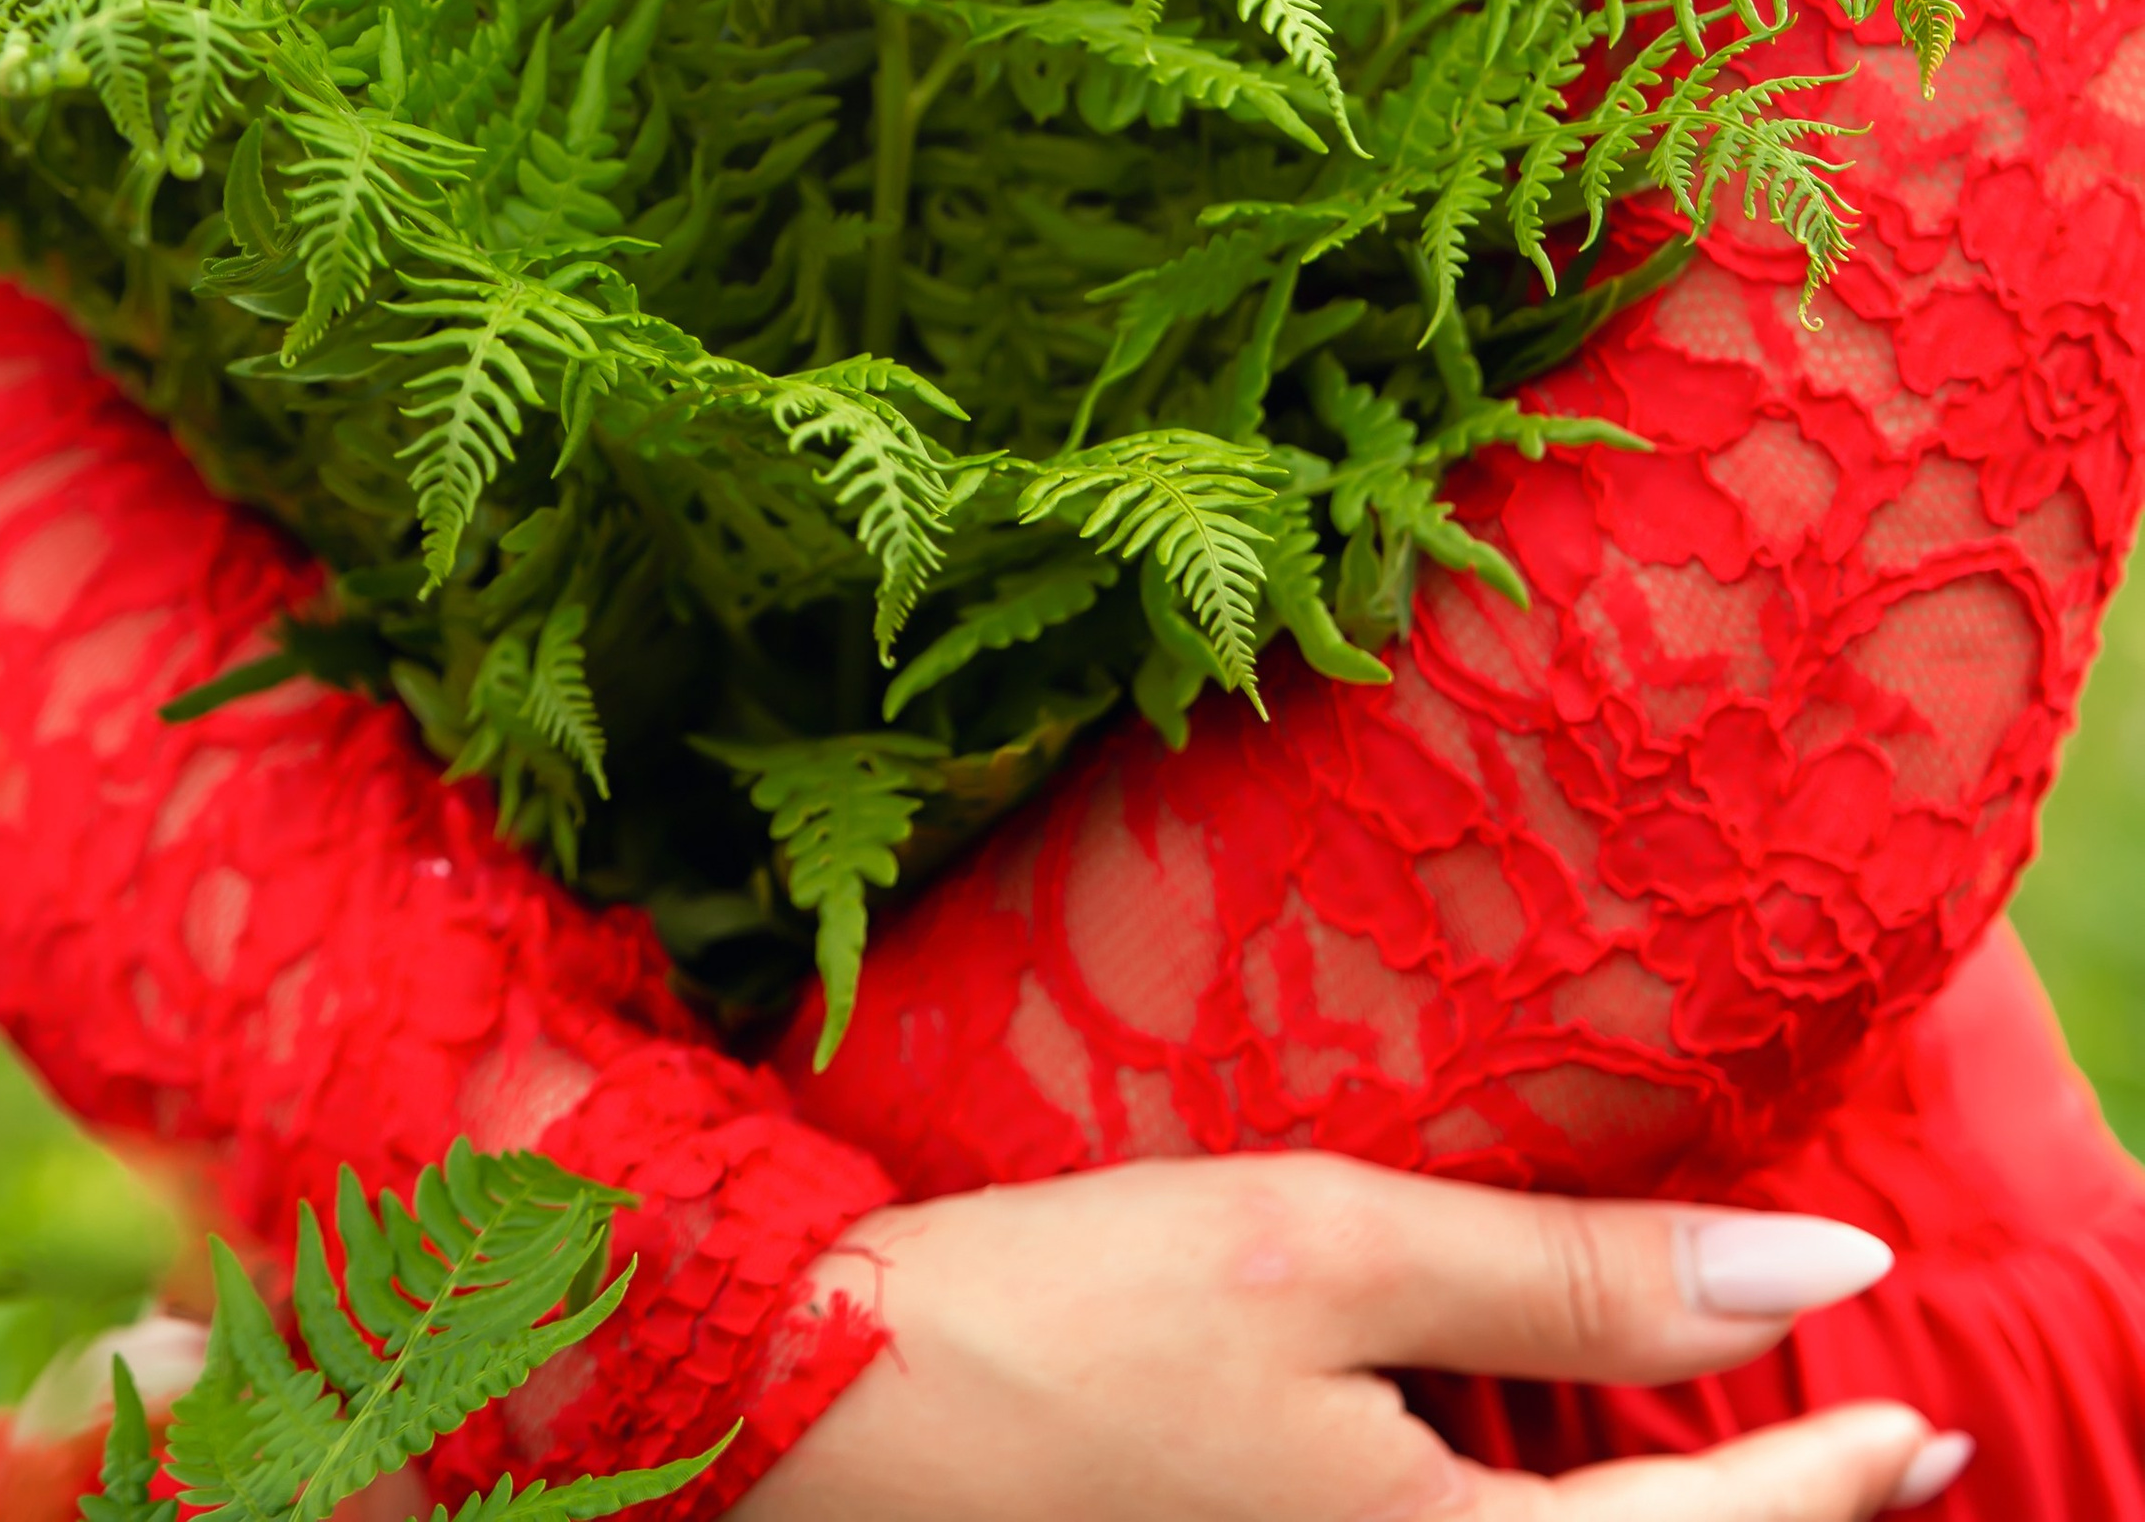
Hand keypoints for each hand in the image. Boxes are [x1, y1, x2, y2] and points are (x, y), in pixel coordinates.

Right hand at [743, 1156, 1969, 1520]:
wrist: (820, 1406)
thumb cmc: (1063, 1311)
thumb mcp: (1327, 1247)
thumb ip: (1576, 1270)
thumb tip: (1826, 1275)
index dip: (1834, 1482)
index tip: (1922, 1417)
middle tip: (1875, 1451)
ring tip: (1730, 1455)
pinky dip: (1533, 1520)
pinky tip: (1534, 1456)